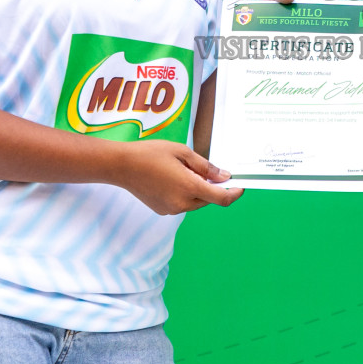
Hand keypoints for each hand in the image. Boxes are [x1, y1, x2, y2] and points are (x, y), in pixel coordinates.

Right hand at [112, 140, 244, 214]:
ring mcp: (172, 210)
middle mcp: (182, 203)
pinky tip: (172, 179)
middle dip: (212, 187)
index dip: (234, 193)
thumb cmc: (151, 153)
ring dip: (198, 191)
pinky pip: (182, 204)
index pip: (221, 198)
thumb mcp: (182, 152)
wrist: (122, 166)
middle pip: (208, 200)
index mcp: (190, 187)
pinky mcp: (163, 211)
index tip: (240, 186)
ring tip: (182, 170)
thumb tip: (224, 177)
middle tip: (203, 169)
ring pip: (195, 203)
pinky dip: (184, 194)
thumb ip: (205, 166)